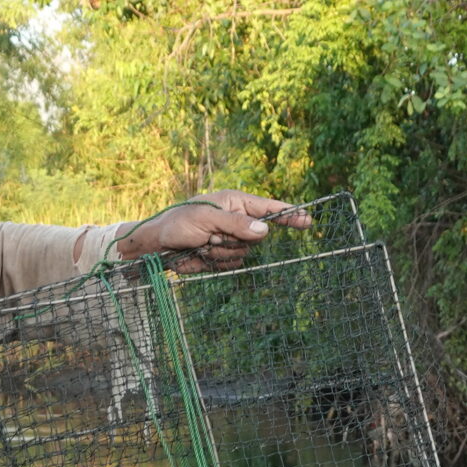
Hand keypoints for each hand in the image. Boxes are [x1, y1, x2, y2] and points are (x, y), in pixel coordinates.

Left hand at [116, 190, 311, 271]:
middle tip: (211, 235)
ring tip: (203, 243)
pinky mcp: (224, 256)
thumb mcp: (207, 219)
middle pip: (257, 236)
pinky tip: (202, 254)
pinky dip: (218, 262)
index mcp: (235, 203)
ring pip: (245, 253)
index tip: (308, 221)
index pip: (269, 208)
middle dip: (235, 239)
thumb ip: (237, 224)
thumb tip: (265, 230)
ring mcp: (231, 239)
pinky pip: (233, 264)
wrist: (158, 245)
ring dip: (223, 252)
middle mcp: (237, 220)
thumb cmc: (178, 223)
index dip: (290, 215)